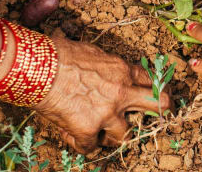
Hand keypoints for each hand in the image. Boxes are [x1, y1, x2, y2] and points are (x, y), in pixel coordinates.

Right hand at [33, 36, 169, 152]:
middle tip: (157, 118)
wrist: (39, 68)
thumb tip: (107, 71)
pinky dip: (80, 143)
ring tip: (98, 132)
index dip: (153, 88)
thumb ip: (107, 66)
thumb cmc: (59, 55)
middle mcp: (121, 93)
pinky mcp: (88, 130)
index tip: (152, 94)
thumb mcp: (92, 53)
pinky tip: (70, 134)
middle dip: (162, 110)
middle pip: (159, 104)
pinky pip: (90, 147)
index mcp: (122, 71)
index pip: (150, 80)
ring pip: (125, 135)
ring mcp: (107, 113)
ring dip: (112, 135)